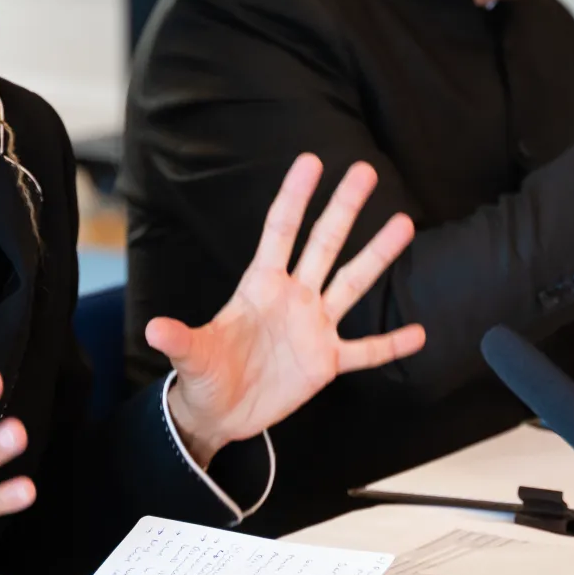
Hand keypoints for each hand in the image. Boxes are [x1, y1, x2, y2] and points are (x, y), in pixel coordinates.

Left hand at [150, 154, 425, 466]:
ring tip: (404, 224)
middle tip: (366, 171)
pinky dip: (391, 344)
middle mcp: (293, 297)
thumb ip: (180, 340)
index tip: (311, 161)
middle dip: (343, 209)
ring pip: (352, 284)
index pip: (280, 232)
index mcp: (260, 286)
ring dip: (377, 256)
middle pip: (324, 245)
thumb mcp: (191, 358)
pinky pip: (365, 350)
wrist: (219, 413)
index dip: (294, 197)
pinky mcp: (326, 362)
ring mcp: (314, 327)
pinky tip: (419, 333)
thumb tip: (154, 330)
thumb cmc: (204, 376)